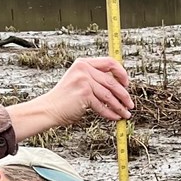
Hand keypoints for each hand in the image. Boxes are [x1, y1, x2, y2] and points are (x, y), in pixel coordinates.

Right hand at [8, 56, 132, 138]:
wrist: (49, 109)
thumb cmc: (65, 99)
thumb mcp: (79, 81)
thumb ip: (95, 79)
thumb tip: (118, 87)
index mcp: (83, 63)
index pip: (109, 62)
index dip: (121, 73)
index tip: (126, 84)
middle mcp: (84, 69)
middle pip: (112, 81)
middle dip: (124, 95)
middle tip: (130, 104)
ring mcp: (84, 80)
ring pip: (109, 95)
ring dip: (120, 106)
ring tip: (126, 113)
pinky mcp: (84, 93)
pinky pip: (102, 105)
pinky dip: (110, 113)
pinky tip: (115, 117)